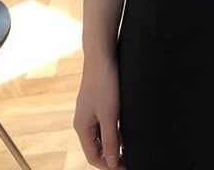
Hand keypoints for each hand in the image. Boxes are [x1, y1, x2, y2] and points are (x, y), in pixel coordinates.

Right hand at [74, 51, 123, 167]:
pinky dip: (116, 128)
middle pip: (97, 146)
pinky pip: (106, 121)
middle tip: (130, 158)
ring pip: (103, 134)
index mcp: (82, 127)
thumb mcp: (110, 115)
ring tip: (131, 145)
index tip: (126, 166)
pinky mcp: (99, 100)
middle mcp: (84, 120)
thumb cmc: (104, 83)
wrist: (102, 54)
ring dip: (116, 141)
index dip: (109, 165)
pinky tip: (127, 127)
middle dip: (112, 155)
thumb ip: (111, 140)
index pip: (93, 156)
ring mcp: (91, 110)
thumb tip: (111, 163)